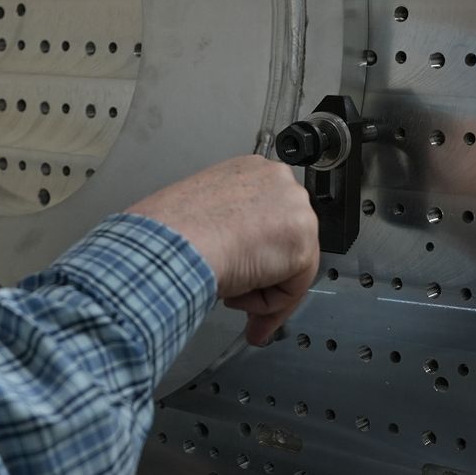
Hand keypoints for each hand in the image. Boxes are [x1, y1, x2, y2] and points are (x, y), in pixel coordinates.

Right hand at [126, 156, 318, 345]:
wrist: (175, 244)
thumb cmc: (172, 231)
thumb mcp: (204, 209)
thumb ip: (232, 222)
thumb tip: (237, 247)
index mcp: (251, 170)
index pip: (269, 216)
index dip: (255, 251)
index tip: (243, 271)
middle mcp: (279, 181)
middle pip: (285, 240)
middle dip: (265, 275)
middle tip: (239, 296)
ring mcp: (296, 209)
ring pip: (290, 266)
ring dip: (261, 289)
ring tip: (230, 290)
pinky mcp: (303, 245)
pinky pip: (293, 289)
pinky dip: (268, 304)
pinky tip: (239, 293)